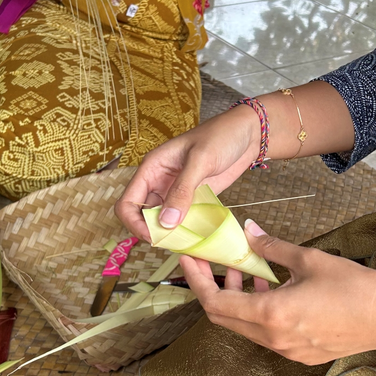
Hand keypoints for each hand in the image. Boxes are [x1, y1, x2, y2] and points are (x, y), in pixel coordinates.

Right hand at [115, 106, 262, 239]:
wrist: (248, 133)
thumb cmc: (221, 136)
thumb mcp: (200, 160)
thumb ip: (183, 190)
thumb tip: (166, 221)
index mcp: (152, 168)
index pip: (128, 202)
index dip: (134, 222)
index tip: (152, 236)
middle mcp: (159, 182)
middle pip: (141, 215)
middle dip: (151, 231)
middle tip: (170, 242)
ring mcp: (176, 192)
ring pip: (161, 220)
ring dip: (168, 233)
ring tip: (183, 242)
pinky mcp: (193, 199)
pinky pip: (181, 219)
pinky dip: (184, 230)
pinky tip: (194, 236)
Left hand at [177, 220, 375, 364]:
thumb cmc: (355, 286)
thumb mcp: (310, 259)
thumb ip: (273, 247)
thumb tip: (249, 231)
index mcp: (270, 314)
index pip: (215, 302)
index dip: (197, 280)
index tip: (190, 259)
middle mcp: (273, 338)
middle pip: (224, 317)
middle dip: (212, 288)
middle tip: (212, 262)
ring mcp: (286, 350)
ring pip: (245, 326)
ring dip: (238, 299)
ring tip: (248, 270)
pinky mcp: (300, 354)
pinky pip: (266, 333)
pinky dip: (258, 311)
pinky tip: (273, 288)